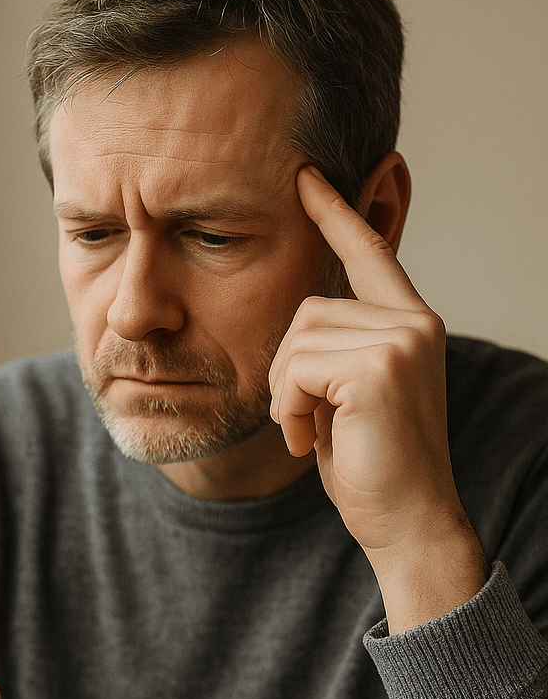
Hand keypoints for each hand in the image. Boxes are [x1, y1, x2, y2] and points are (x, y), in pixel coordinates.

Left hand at [268, 163, 485, 630]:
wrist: (406, 521)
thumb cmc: (371, 464)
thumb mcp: (348, 397)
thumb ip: (334, 351)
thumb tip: (301, 322)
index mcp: (407, 324)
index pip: (369, 253)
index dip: (336, 214)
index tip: (306, 177)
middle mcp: (412, 322)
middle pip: (308, 307)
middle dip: (286, 370)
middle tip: (304, 420)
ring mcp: (402, 340)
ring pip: (296, 338)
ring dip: (285, 394)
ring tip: (311, 431)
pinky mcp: (380, 367)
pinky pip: (296, 367)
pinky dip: (290, 407)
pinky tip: (311, 439)